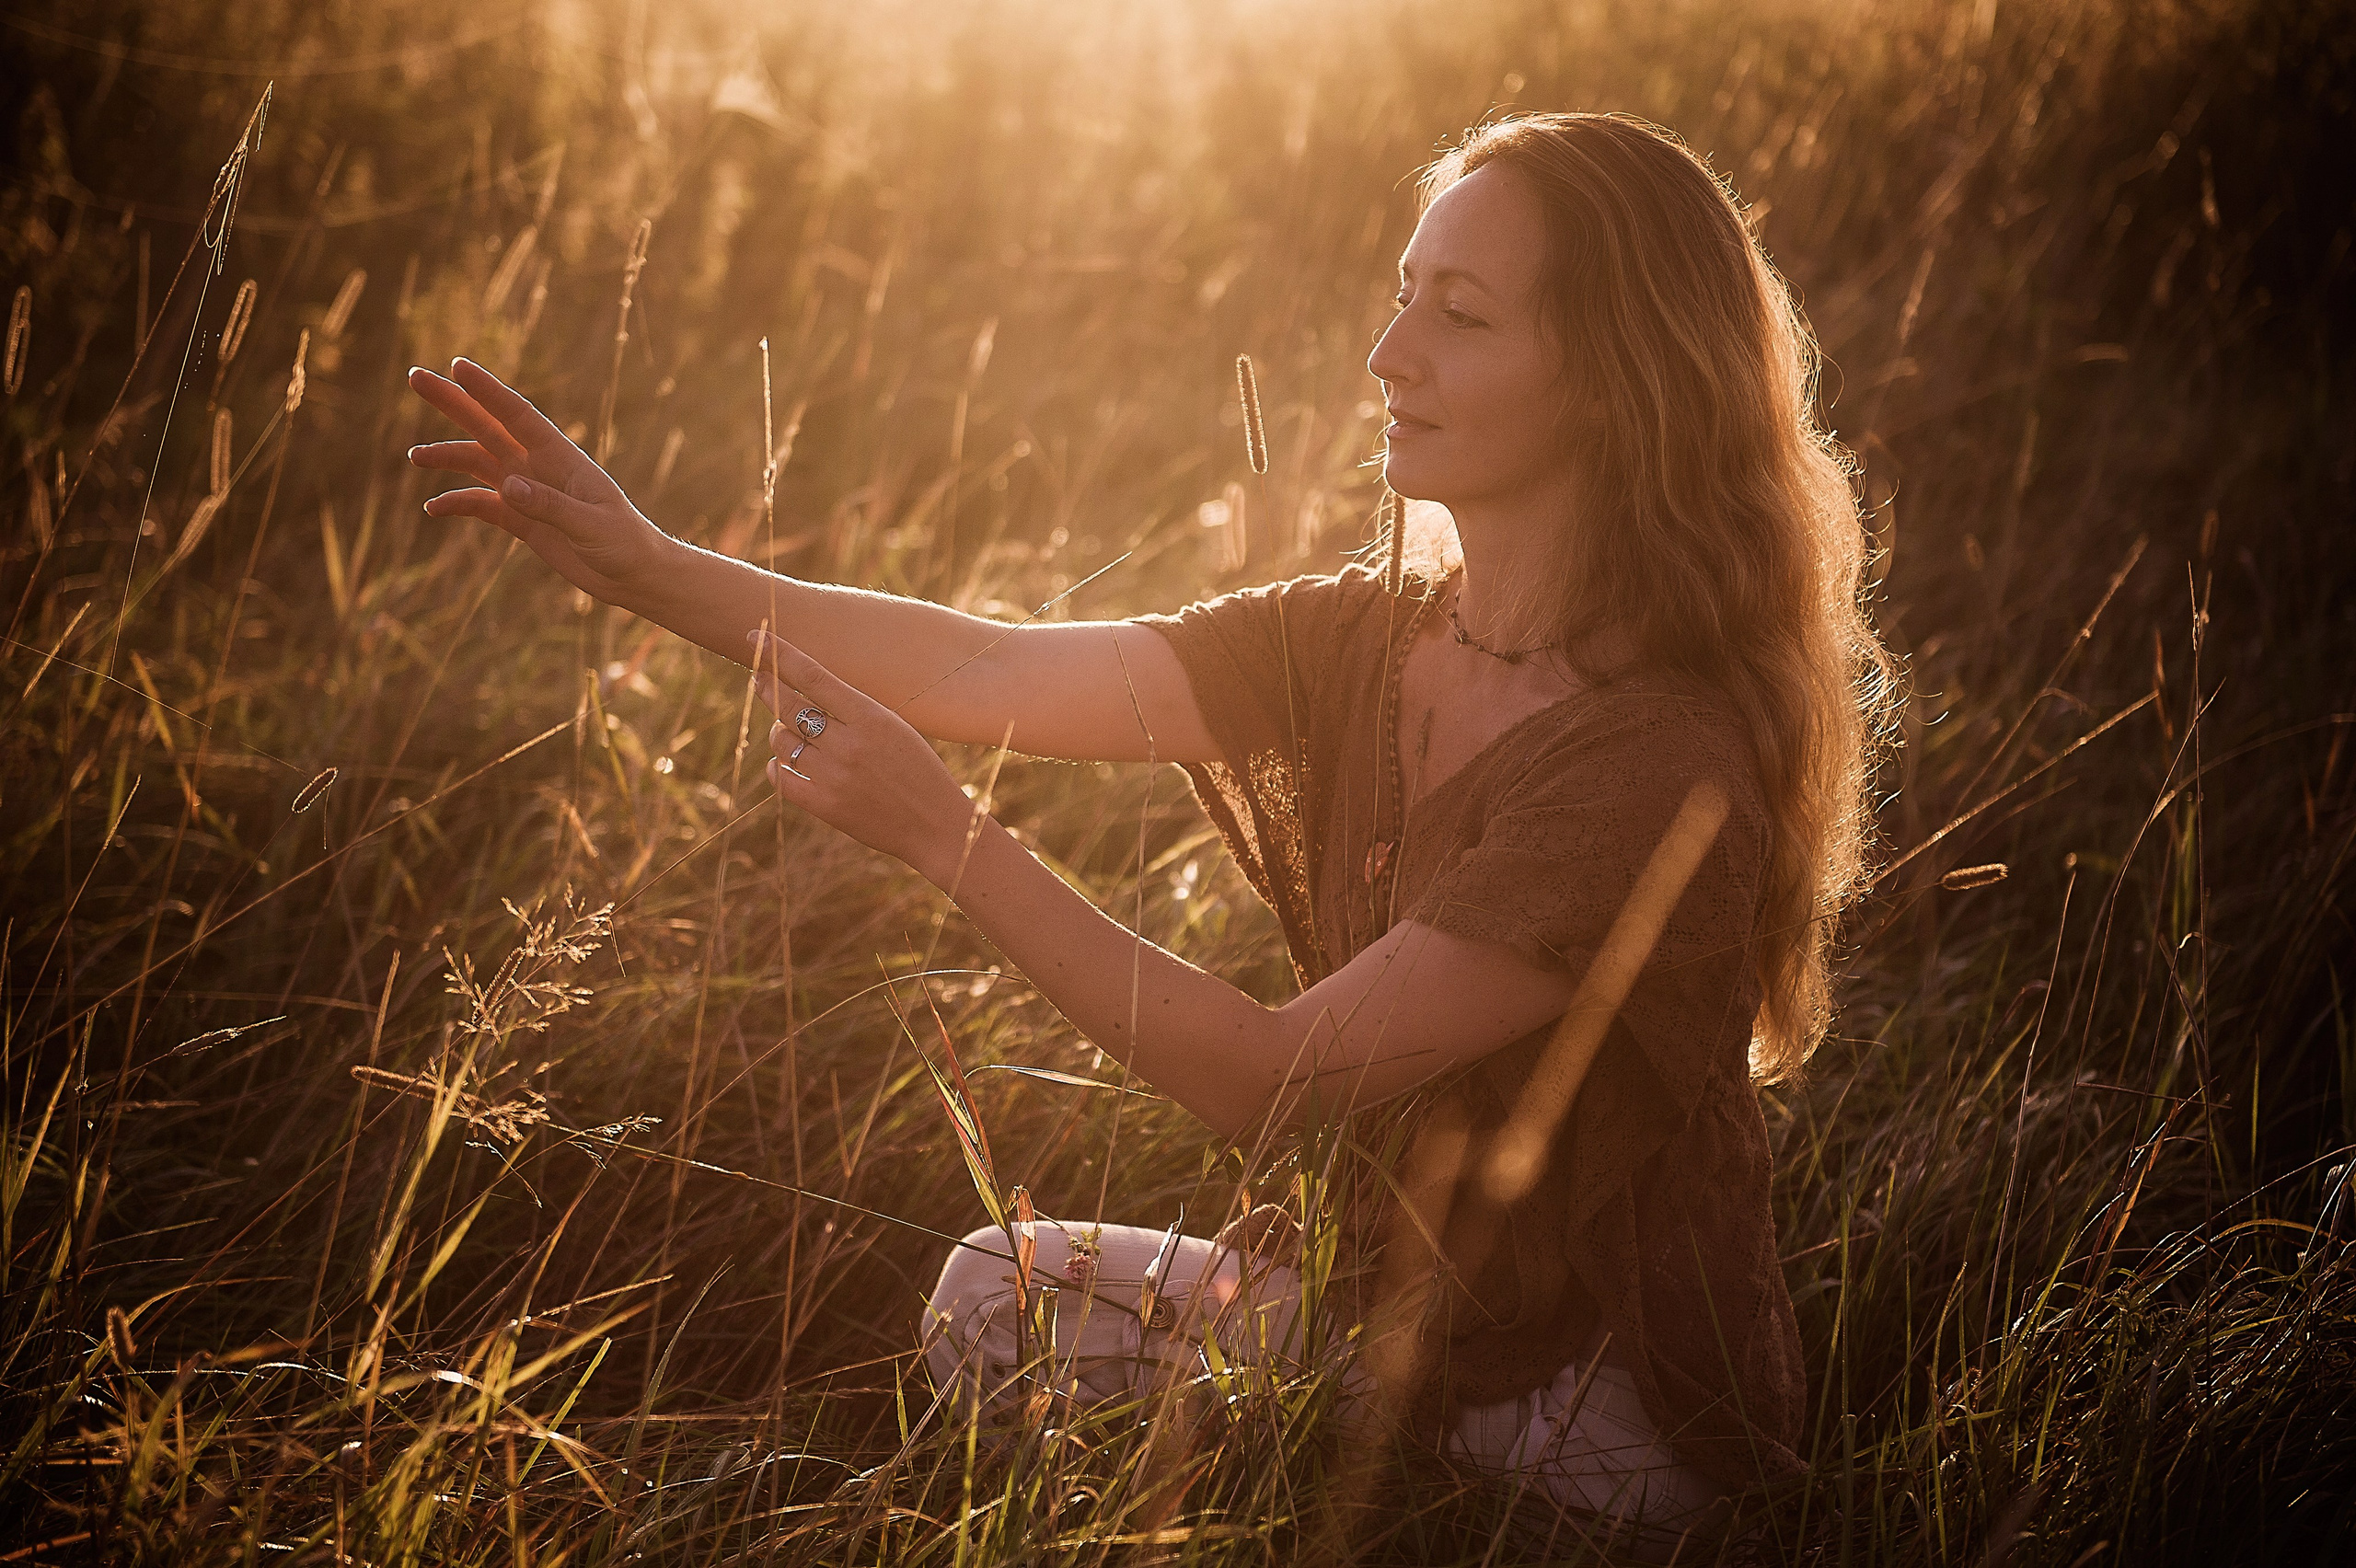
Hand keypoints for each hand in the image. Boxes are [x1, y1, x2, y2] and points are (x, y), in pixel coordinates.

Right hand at [407, 359, 671, 605]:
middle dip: (453, 403)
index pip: (518, 416)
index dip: (488, 391)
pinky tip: (434, 509)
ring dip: (447, 456)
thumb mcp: (591, 526)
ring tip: (416, 457)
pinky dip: (458, 504)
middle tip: (415, 377)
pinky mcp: (523, 521)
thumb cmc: (625, 544)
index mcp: (561, 458)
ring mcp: (529, 492)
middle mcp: (539, 467)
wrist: (635, 575)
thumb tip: (507, 486)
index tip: (457, 366)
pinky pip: (483, 506)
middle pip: (488, 428)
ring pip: (479, 463)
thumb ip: (550, 506)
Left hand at [750, 630, 978, 881]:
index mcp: (871, 718)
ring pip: (781, 742)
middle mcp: (849, 744)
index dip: (780, 653)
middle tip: (758, 678)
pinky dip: (776, 766)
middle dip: (767, 686)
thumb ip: (853, 711)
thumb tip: (804, 693)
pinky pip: (781, 778)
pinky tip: (783, 763)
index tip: (755, 637)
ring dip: (777, 733)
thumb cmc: (919, 770)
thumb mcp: (895, 728)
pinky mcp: (825, 806)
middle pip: (789, 706)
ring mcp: (835, 777)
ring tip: (786, 733)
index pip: (813, 676)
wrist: (936, 826)